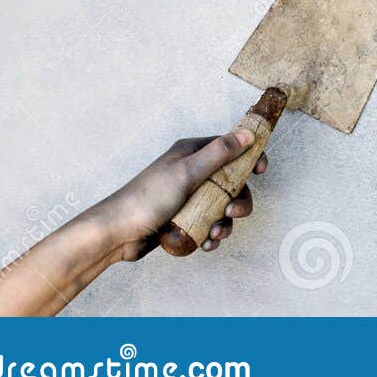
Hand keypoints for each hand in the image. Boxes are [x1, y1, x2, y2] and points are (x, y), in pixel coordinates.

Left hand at [83, 132, 269, 260]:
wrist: (116, 234)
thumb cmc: (147, 198)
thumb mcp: (186, 172)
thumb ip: (219, 153)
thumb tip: (247, 133)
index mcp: (192, 154)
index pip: (230, 148)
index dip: (249, 157)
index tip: (261, 171)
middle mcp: (192, 173)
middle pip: (231, 182)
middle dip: (238, 200)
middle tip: (233, 212)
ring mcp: (188, 197)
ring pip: (221, 206)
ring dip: (225, 222)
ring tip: (215, 234)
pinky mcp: (183, 218)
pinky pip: (208, 223)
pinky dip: (212, 234)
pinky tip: (206, 243)